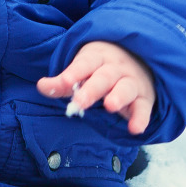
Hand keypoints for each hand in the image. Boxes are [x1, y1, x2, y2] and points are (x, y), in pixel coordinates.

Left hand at [37, 41, 156, 135]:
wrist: (138, 58)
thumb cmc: (100, 68)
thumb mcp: (81, 69)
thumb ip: (62, 82)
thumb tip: (42, 86)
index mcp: (96, 58)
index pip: (84, 63)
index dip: (74, 72)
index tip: (64, 82)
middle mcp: (115, 68)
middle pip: (103, 77)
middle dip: (91, 89)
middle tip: (79, 102)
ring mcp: (131, 82)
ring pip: (125, 88)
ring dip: (118, 97)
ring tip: (110, 106)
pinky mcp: (144, 98)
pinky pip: (143, 108)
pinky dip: (141, 118)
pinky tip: (135, 128)